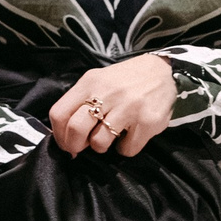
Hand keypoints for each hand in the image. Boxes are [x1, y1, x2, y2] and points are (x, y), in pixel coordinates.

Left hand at [47, 52, 175, 156]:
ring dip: (101, 147)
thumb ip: (80, 102)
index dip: (59, 135)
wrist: (162, 71)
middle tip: (82, 147)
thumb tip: (66, 136)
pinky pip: (126, 149)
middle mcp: (107, 93)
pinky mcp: (148, 122)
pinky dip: (125, 148)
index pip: (59, 113)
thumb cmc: (124, 80)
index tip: (65, 142)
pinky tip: (129, 136)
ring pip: (99, 143)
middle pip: (75, 130)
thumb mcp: (98, 81)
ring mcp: (128, 108)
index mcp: (90, 83)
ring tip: (109, 137)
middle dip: (75, 146)